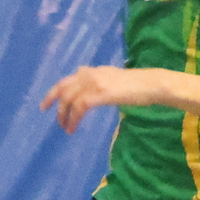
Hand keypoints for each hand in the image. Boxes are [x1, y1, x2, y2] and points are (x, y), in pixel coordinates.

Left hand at [40, 65, 155, 134]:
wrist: (151, 84)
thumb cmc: (138, 86)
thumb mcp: (114, 81)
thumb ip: (101, 83)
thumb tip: (92, 92)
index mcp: (93, 71)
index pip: (68, 79)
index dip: (55, 91)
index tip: (47, 103)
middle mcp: (90, 74)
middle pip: (63, 87)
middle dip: (52, 101)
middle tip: (47, 113)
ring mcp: (94, 83)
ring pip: (69, 99)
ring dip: (64, 115)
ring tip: (64, 127)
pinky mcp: (99, 94)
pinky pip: (79, 108)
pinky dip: (73, 119)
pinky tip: (72, 128)